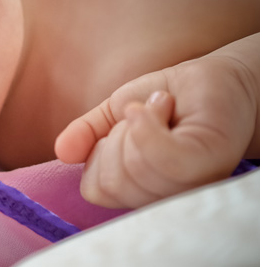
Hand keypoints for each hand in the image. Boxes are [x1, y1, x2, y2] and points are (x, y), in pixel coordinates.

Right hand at [55, 47, 258, 208]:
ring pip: (135, 169)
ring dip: (139, 121)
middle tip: (146, 113)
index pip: (95, 188)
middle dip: (117, 135)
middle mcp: (165, 196)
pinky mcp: (207, 162)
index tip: (123, 126)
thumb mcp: (115, 111)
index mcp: (138, 188)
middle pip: (111, 182)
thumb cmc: (169, 97)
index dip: (99, 153)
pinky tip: (162, 105)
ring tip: (163, 107)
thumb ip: (86, 133)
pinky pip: (161, 157)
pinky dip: (149, 123)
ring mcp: (189, 184)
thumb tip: (60, 152)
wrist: (214, 77)